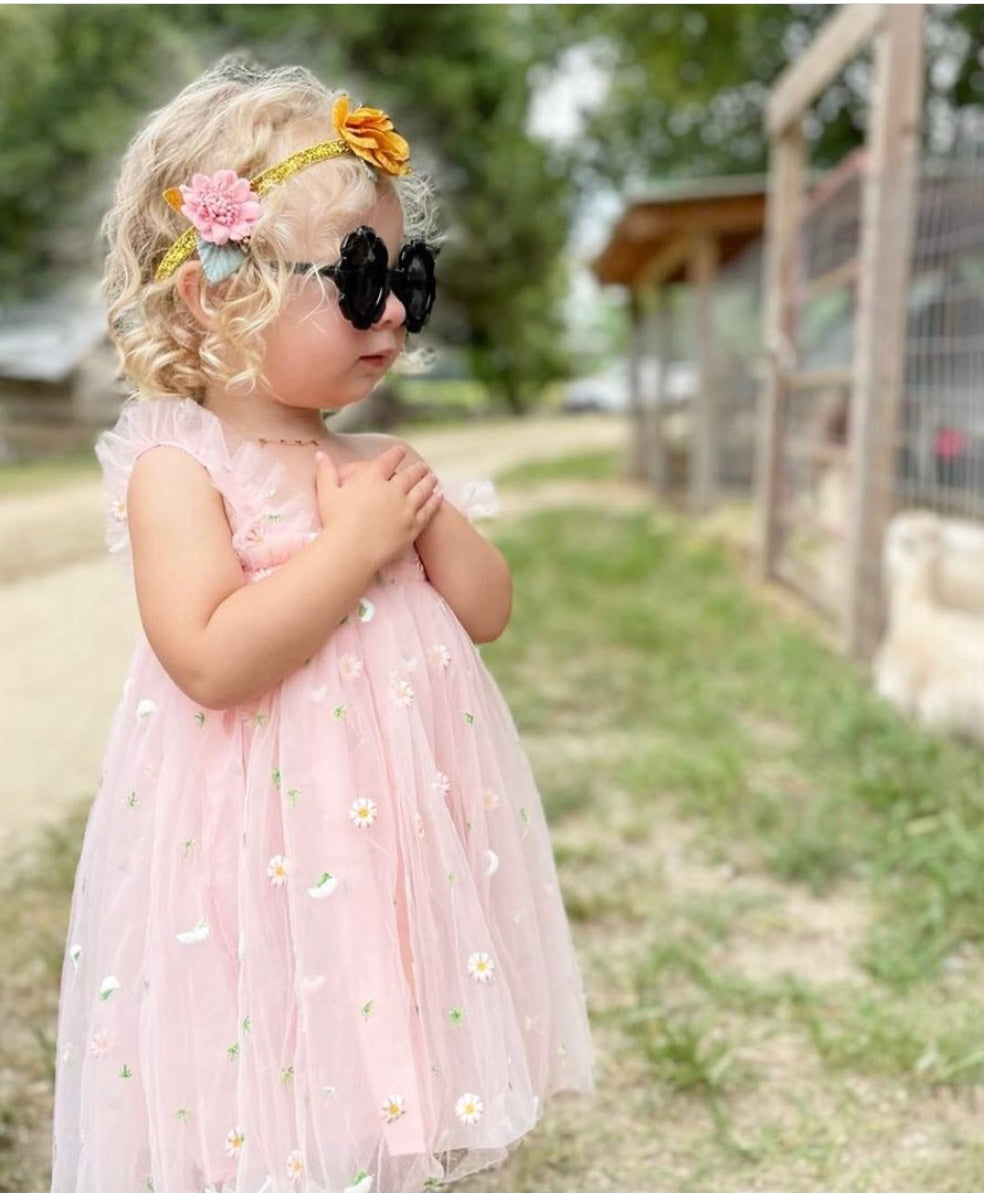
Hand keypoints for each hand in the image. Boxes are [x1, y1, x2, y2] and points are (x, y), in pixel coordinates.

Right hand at [315, 444, 442, 567]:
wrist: (350, 550)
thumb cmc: (335, 522)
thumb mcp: (327, 493)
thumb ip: (325, 471)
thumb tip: (319, 454)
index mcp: (372, 478)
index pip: (388, 461)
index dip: (396, 454)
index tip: (401, 451)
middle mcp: (393, 489)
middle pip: (409, 475)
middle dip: (417, 469)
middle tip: (422, 466)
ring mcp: (406, 507)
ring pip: (422, 490)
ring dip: (429, 482)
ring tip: (433, 477)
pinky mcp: (413, 525)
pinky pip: (428, 510)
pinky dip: (434, 502)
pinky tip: (439, 497)